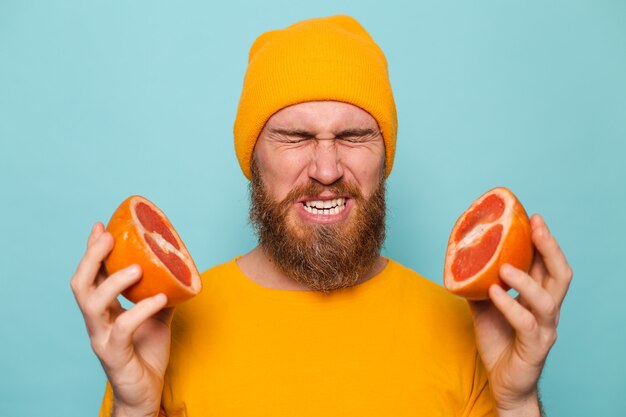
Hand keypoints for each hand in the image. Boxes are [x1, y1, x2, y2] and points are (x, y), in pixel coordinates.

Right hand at [70, 222, 173, 416]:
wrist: (146, 393)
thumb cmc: (147, 354)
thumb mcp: (158, 317)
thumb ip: (161, 294)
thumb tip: (179, 270)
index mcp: (104, 310)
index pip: (92, 275)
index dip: (93, 251)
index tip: (101, 226)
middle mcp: (97, 322)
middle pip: (80, 284)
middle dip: (92, 258)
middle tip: (109, 238)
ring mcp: (102, 339)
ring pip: (92, 304)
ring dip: (114, 281)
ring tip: (137, 267)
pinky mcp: (114, 355)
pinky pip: (123, 328)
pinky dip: (141, 310)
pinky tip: (159, 298)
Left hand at [468, 214, 571, 415]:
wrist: (502, 382)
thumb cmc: (498, 341)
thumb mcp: (484, 306)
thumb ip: (477, 284)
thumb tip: (460, 259)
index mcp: (538, 297)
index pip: (547, 264)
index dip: (543, 241)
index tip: (531, 217)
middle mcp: (547, 310)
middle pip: (559, 274)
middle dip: (548, 248)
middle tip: (534, 226)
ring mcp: (544, 329)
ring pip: (547, 299)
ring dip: (525, 279)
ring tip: (504, 266)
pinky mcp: (534, 347)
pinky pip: (526, 323)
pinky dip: (509, 306)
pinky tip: (493, 292)